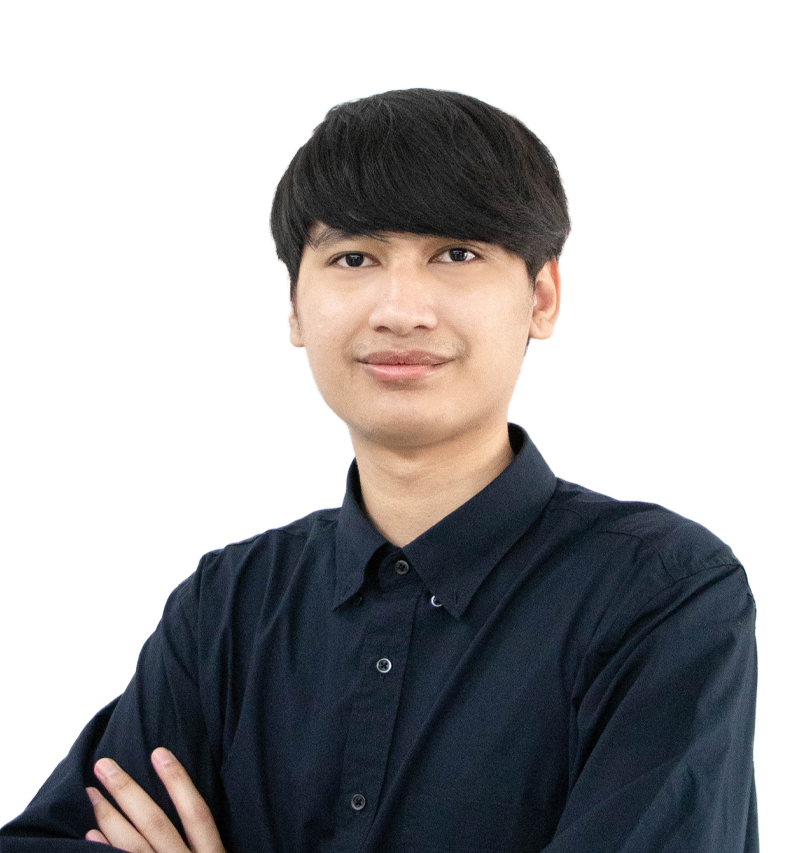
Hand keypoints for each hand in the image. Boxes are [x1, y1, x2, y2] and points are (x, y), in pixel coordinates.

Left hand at [85, 747, 225, 852]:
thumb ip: (207, 841)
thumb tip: (191, 806)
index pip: (196, 812)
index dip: (178, 781)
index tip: (159, 752)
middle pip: (155, 824)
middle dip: (127, 792)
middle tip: (104, 765)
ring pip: (134, 846)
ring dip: (110, 818)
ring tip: (92, 794)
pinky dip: (105, 849)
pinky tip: (90, 834)